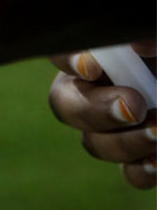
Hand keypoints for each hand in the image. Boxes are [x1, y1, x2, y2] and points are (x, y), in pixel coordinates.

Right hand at [48, 42, 155, 189]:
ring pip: (94, 143)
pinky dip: (144, 169)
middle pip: (66, 104)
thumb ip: (147, 36)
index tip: (92, 66)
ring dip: (124, 142)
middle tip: (134, 107)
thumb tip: (139, 45)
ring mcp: (118, 127)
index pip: (63, 52)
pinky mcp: (143, 159)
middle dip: (95, 110)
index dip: (67, 60)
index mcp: (103, 54)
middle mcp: (100, 89)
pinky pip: (131, 173)